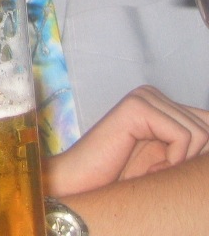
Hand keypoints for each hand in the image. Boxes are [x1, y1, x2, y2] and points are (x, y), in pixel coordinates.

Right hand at [47, 85, 208, 195]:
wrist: (82, 184)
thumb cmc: (121, 177)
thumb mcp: (168, 158)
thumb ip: (192, 143)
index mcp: (159, 102)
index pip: (208, 122)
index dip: (200, 154)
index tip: (172, 169)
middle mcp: (151, 93)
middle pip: (208, 127)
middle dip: (191, 159)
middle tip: (159, 172)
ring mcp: (142, 97)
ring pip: (200, 134)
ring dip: (180, 163)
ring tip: (152, 171)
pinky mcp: (136, 107)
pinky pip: (182, 137)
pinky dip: (172, 162)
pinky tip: (147, 170)